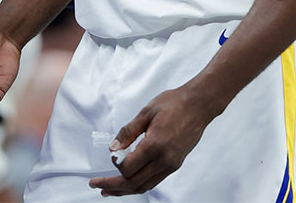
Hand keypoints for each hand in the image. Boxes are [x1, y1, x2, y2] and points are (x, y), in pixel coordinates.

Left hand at [89, 85, 213, 196]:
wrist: (199, 105)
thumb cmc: (174, 104)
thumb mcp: (145, 113)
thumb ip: (128, 132)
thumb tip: (113, 148)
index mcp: (155, 146)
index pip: (128, 168)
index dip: (115, 165)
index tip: (111, 156)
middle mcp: (164, 160)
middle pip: (134, 183)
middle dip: (113, 187)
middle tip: (97, 186)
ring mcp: (171, 165)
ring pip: (144, 186)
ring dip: (125, 190)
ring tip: (109, 191)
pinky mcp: (175, 165)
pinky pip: (154, 181)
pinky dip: (139, 185)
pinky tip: (129, 183)